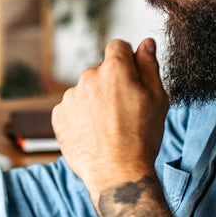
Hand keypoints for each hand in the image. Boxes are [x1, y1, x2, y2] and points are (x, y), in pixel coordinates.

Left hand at [52, 38, 167, 199]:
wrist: (117, 173)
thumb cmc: (141, 137)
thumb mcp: (157, 98)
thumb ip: (149, 66)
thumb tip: (146, 43)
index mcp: (114, 69)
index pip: (118, 46)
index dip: (127, 60)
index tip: (132, 77)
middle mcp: (88, 77)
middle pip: (100, 70)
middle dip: (111, 83)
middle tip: (124, 110)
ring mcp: (70, 97)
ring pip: (86, 90)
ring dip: (95, 100)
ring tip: (109, 126)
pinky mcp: (58, 115)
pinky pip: (72, 108)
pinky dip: (81, 116)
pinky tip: (94, 133)